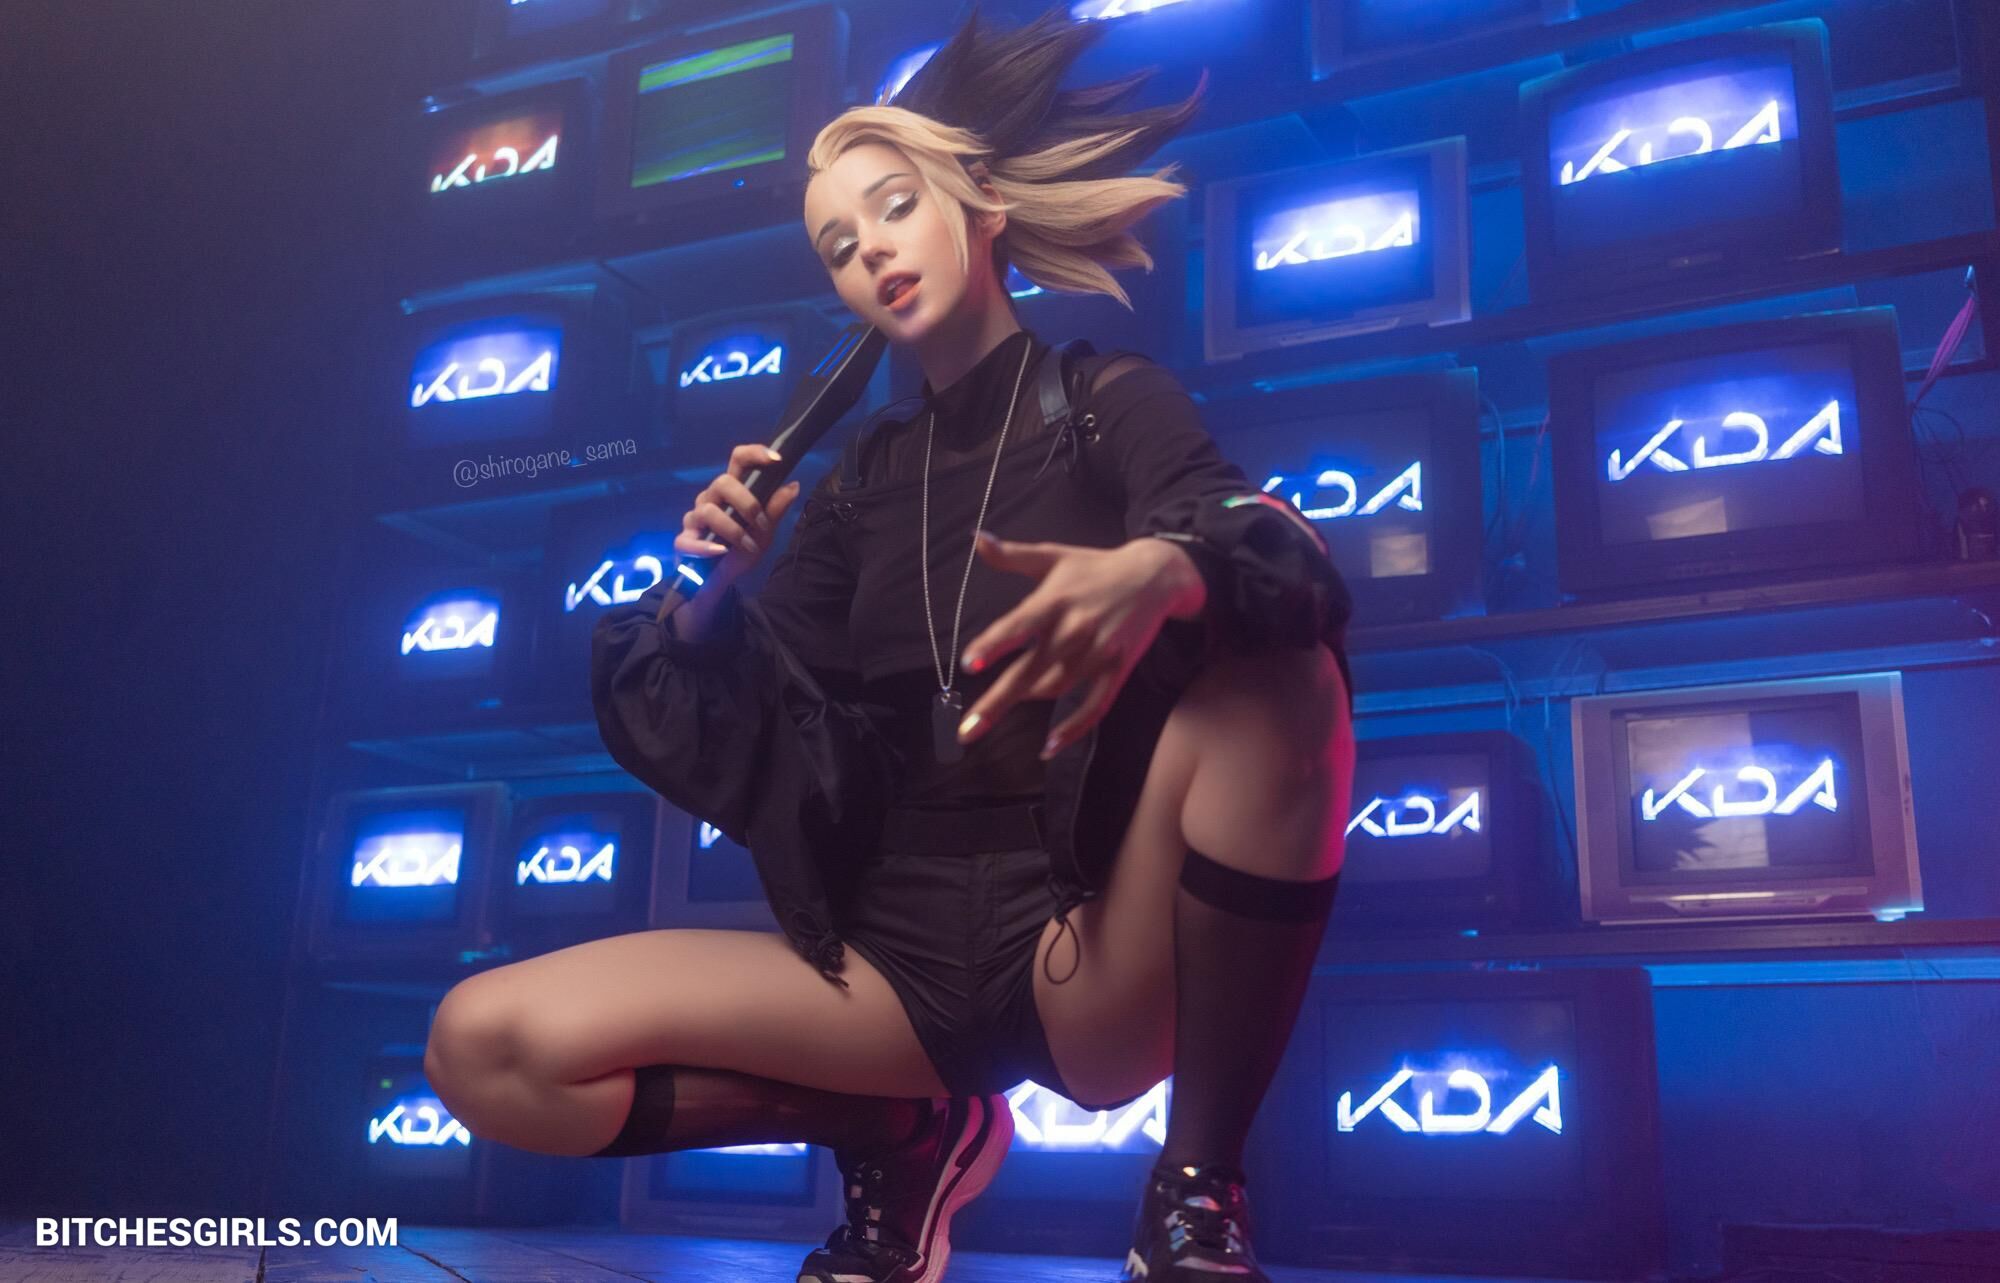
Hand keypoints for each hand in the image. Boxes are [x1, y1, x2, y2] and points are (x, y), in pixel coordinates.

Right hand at [675, 444, 802, 586]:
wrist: (719, 582)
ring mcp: (694, 518)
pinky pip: (689, 540)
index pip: (738, 461)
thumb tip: (794, 485)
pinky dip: (706, 547)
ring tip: (749, 547)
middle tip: (762, 524)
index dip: (754, 454)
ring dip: (734, 530)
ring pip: (708, 510)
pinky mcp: (683, 541)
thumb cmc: (739, 551)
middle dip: (747, 503)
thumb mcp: (764, 533)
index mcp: (731, 492)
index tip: (776, 459)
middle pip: (722, 482)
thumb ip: (775, 510)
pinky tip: (720, 552)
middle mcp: (710, 499)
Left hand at [956, 533, 1205, 759]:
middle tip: (967, 731)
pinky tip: (1048, 746)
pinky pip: (1095, 706)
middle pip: (1031, 671)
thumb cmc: (1095, 567)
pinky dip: (1074, 728)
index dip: (994, 644)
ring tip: (993, 713)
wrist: (1156, 575)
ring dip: (1026, 703)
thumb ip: (1012, 555)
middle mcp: (1075, 628)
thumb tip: (975, 540)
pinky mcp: (1119, 669)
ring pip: (1055, 688)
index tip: (969, 664)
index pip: (1019, 624)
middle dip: (997, 702)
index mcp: (1054, 600)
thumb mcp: (1054, 556)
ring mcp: (1099, 652)